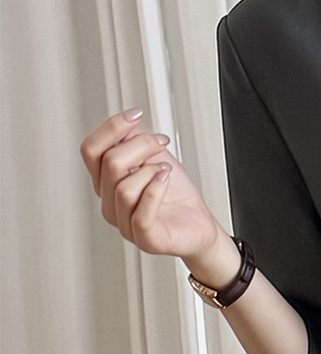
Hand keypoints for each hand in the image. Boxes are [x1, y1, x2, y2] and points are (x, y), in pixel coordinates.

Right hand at [81, 110, 229, 278]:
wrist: (196, 222)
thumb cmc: (174, 194)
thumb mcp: (152, 156)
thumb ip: (133, 140)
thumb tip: (124, 121)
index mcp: (106, 182)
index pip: (90, 150)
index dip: (111, 127)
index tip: (134, 115)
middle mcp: (110, 202)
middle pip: (109, 163)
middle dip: (141, 145)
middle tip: (160, 143)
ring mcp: (124, 223)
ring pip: (124, 188)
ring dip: (151, 170)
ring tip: (165, 170)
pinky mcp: (144, 238)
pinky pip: (141, 214)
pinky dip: (155, 191)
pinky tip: (165, 180)